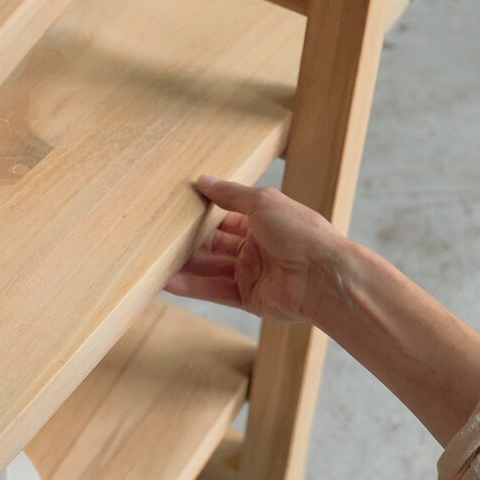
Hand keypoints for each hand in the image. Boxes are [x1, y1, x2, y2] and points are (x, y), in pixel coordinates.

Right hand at [165, 177, 344, 322]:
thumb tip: (204, 180)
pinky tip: (169, 281)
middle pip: (216, 244)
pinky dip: (193, 287)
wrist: (323, 276)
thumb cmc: (300, 232)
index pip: (227, 217)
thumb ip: (230, 194)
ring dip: (186, 265)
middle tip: (162, 237)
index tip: (178, 209)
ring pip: (212, 269)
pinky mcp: (249, 298)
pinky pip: (216, 291)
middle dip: (191, 241)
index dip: (205, 213)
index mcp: (264, 221)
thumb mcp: (262, 202)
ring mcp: (252, 274)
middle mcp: (257, 247)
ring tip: (157, 261)